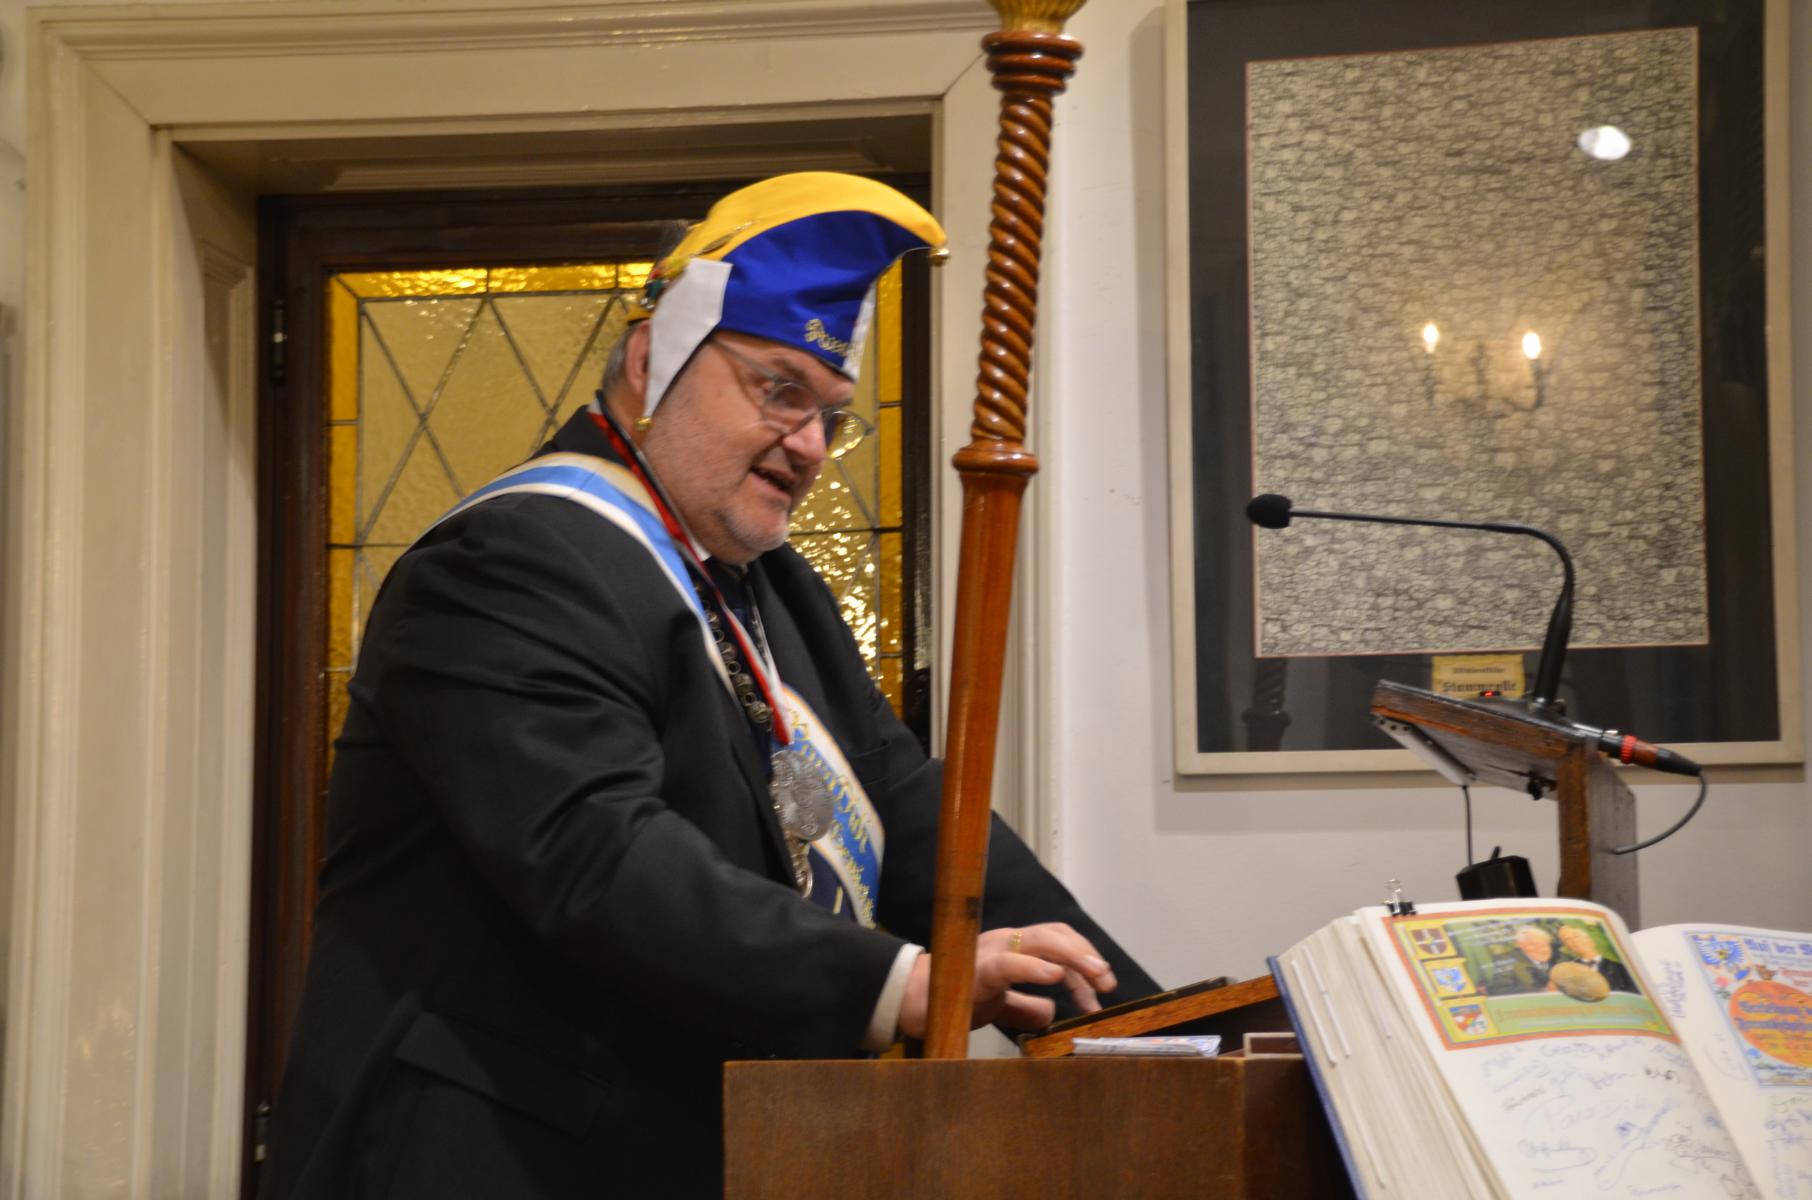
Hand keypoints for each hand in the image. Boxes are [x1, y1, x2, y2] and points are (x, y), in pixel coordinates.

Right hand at [896, 923, 1117, 1037]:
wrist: (915, 1003)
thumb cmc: (956, 997)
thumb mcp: (999, 1003)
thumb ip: (1024, 1006)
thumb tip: (1050, 1011)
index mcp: (1013, 947)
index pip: (1057, 941)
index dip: (1083, 960)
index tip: (1101, 990)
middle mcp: (1006, 941)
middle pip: (1055, 934)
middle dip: (1087, 955)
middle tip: (1108, 981)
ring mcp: (992, 951)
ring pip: (1040, 940)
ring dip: (1074, 956)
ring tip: (1095, 976)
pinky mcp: (978, 970)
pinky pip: (1010, 964)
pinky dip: (1035, 967)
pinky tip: (1054, 975)